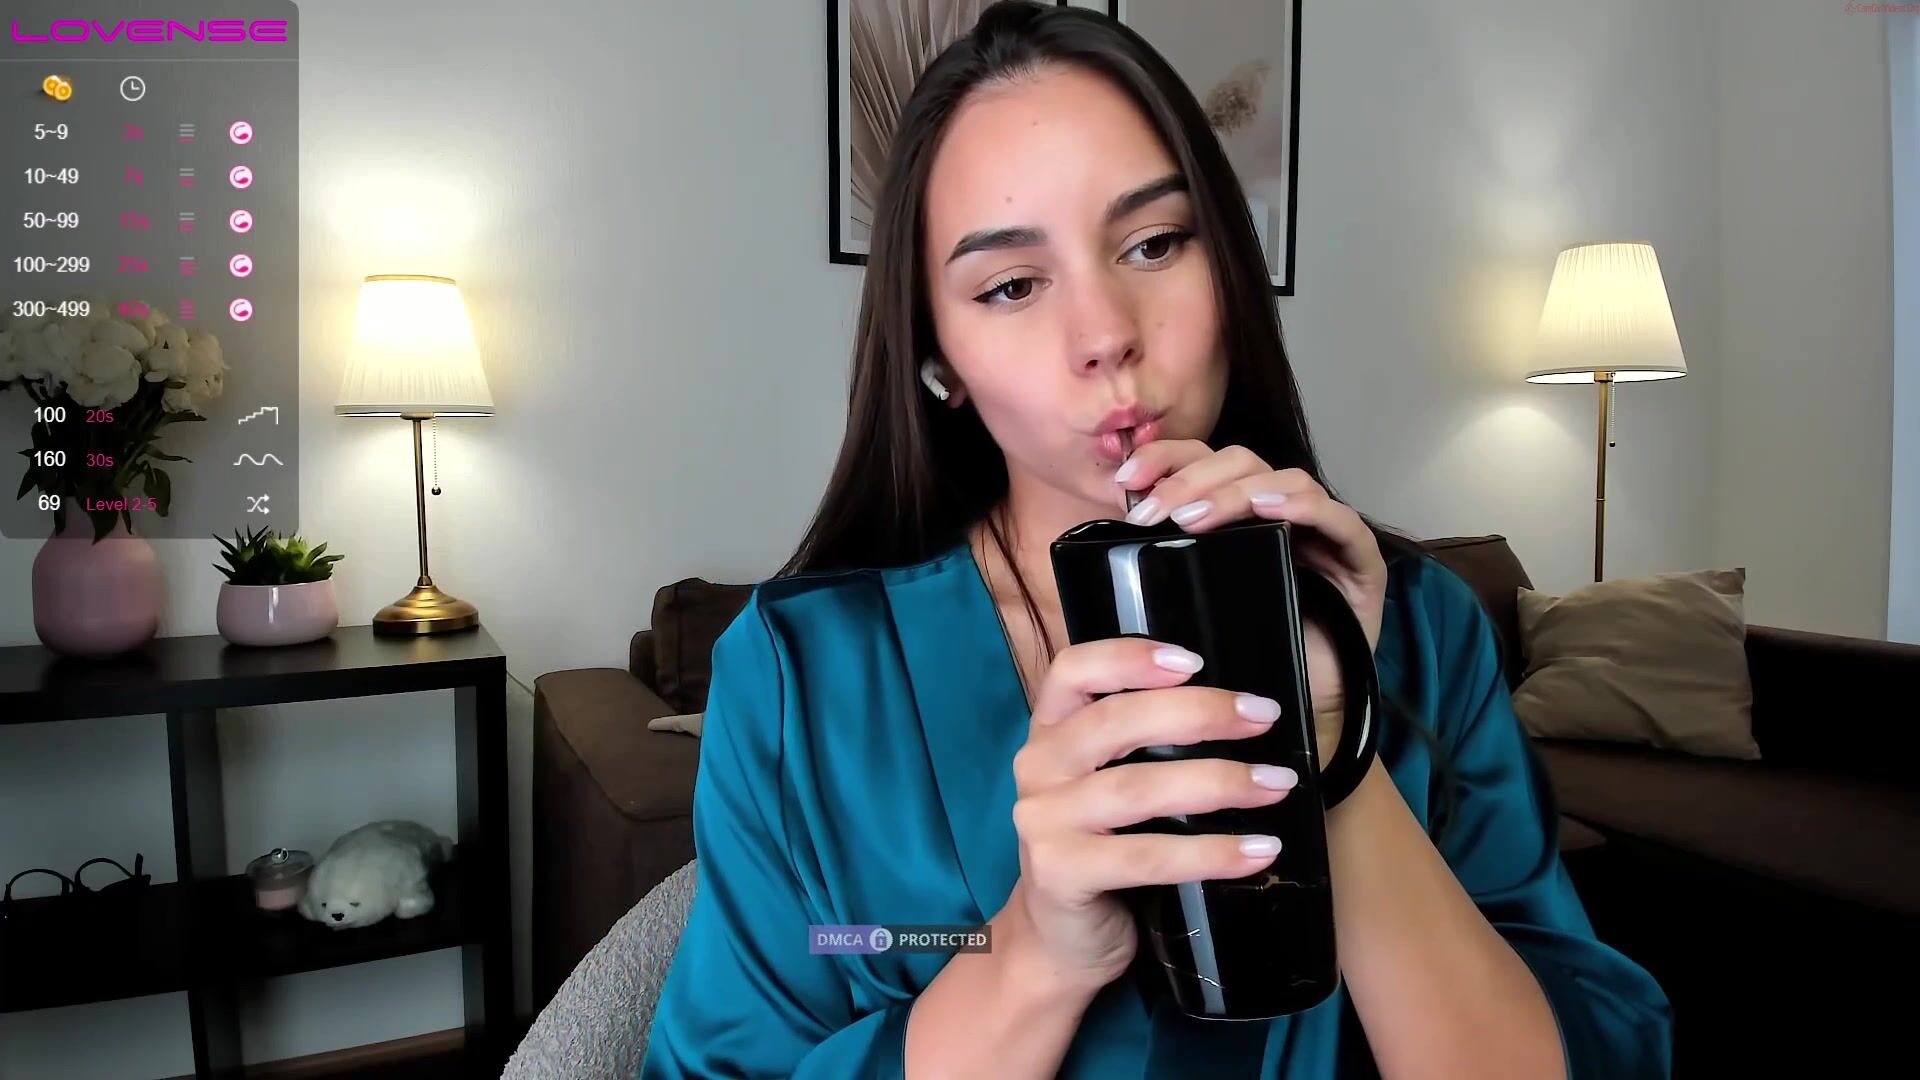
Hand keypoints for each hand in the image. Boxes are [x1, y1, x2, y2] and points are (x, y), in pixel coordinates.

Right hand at [1000, 636, 1300, 995]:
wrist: (1061, 938)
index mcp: (1049, 732)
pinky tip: (1257, 851)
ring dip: (1218, 782)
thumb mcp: (1108, 784)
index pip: (1073, 671)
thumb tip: (1241, 711)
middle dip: (1198, 713)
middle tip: (1262, 717)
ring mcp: (1043, 821)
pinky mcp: (1061, 873)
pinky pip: (1146, 857)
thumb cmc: (1103, 848)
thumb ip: (1144, 744)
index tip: (1193, 661)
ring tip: (1276, 784)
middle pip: (1115, 722)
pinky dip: (1209, 853)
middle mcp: (1038, 767)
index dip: (1128, 657)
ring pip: (1138, 789)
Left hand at [1112, 442, 1388, 757]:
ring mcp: (1321, 532)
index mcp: (1237, 516)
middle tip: (1154, 513)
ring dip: (1232, 492)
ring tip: (1193, 519)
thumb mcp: (1188, 606)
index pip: (1202, 463)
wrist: (1289, 719)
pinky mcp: (1358, 558)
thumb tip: (1112, 535)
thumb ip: (1164, 564)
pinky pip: (1336, 516)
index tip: (1125, 481)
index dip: (1165, 460)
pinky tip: (1267, 509)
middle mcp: (1280, 514)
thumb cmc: (1238, 661)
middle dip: (1189, 479)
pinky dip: (1300, 505)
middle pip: (1238, 462)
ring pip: (1280, 479)